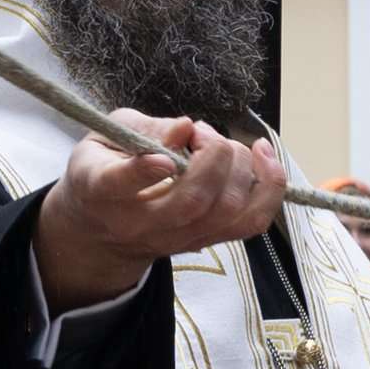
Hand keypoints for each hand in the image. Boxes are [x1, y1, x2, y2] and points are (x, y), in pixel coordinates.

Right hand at [34, 114, 285, 311]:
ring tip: (226, 145)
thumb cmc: (104, 168)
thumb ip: (145, 129)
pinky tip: (263, 156)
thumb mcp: (107, 136)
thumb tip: (187, 127)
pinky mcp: (206, 242)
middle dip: (213, 156)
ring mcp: (177, 239)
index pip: (119, 185)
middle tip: (203, 134)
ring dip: (241, 167)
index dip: (143, 171)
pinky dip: (268, 187)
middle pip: (191, 202)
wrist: (101, 230)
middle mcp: (140, 224)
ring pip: (226, 212)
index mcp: (100, 190)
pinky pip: (251, 223)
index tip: (163, 157)